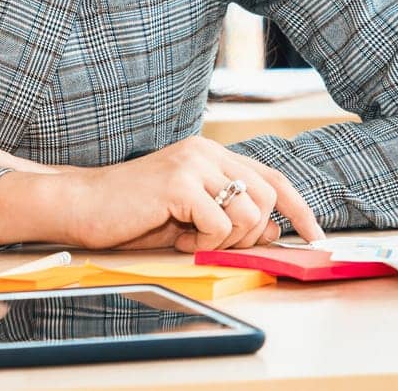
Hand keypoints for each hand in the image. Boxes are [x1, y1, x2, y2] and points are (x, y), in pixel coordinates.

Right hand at [49, 137, 323, 253]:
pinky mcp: (179, 182)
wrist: (81, 204)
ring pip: (247, 212)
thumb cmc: (132, 214)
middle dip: (251, 233)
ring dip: (225, 240)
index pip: (271, 176)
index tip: (316, 235)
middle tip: (217, 245)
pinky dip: (204, 242)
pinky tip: (178, 238)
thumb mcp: (190, 218)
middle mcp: (206, 152)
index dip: (298, 206)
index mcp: (211, 154)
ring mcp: (193, 163)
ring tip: (190, 239)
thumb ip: (231, 218)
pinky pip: (219, 223)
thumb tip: (274, 230)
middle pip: (265, 196)